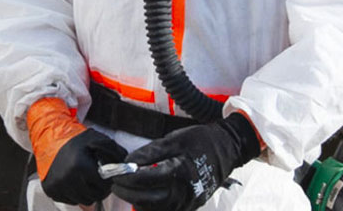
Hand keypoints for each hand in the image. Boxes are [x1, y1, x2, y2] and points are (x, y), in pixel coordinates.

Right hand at [41, 128, 127, 204]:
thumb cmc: (75, 140)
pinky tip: (74, 181)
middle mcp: (67, 179)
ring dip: (87, 192)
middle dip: (98, 188)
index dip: (106, 181)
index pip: (102, 186)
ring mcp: (57, 186)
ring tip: (85, 179)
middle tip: (96, 178)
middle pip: (93, 196)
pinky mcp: (51, 191)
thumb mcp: (97, 139)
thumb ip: (115, 151)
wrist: (49, 139)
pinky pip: (70, 200)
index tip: (105, 176)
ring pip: (82, 200)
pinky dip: (75, 193)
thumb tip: (128, 166)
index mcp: (80, 166)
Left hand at [111, 113, 260, 210]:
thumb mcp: (174, 139)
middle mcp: (185, 191)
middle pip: (149, 200)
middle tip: (115, 183)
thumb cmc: (200, 141)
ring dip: (137, 201)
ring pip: (156, 210)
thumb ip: (150, 152)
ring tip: (126, 189)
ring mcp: (188, 202)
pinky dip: (150, 206)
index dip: (128, 176)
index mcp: (181, 170)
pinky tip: (141, 196)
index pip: (147, 178)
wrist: (227, 149)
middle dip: (128, 192)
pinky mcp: (190, 206)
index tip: (115, 172)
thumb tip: (129, 162)